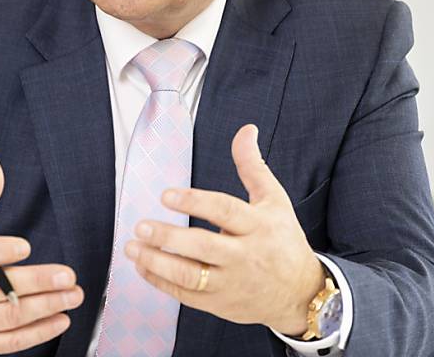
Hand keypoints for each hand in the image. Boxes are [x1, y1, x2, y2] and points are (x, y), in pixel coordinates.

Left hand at [124, 124, 323, 336]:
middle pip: (203, 247)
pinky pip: (186, 296)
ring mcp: (231, 283)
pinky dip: (161, 282)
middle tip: (140, 226)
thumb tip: (244, 131)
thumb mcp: (274, 200)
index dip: (194, 202)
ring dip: (157, 262)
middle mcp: (244, 256)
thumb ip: (252, 166)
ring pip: (190, 276)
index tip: (166, 195)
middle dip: (168, 237)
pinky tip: (143, 267)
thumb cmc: (282, 241)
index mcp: (258, 226)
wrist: (301, 293)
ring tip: (132, 247)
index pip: (224, 211)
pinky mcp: (220, 303)